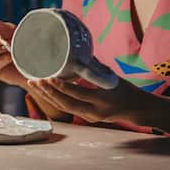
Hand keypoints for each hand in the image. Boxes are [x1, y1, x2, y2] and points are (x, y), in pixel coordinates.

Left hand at [25, 76, 142, 124]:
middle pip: (67, 104)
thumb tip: (79, 50)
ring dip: (47, 96)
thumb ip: (94, 67)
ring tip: (34, 84)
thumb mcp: (112, 77)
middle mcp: (94, 111)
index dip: (62, 87)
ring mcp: (89, 117)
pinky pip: (67, 109)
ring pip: (64, 108)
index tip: (49, 78)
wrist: (135, 109)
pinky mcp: (85, 118)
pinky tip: (43, 91)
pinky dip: (54, 100)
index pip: (78, 94)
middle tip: (36, 80)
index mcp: (102, 100)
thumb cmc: (125, 89)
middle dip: (49, 93)